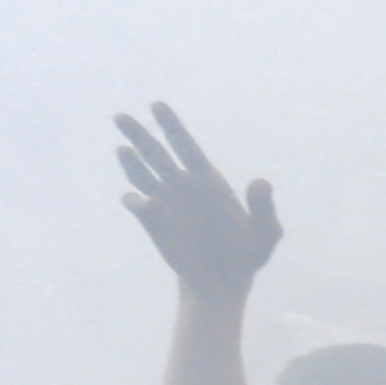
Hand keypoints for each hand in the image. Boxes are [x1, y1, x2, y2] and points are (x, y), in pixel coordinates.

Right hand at [114, 105, 282, 296]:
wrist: (224, 280)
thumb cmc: (248, 254)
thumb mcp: (265, 234)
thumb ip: (264, 208)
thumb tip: (261, 181)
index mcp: (208, 180)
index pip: (185, 145)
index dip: (171, 125)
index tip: (157, 105)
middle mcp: (182, 185)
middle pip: (155, 152)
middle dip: (139, 134)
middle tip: (120, 116)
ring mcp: (165, 201)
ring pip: (140, 172)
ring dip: (130, 161)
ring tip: (124, 149)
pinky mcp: (153, 221)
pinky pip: (137, 203)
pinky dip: (135, 199)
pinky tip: (140, 200)